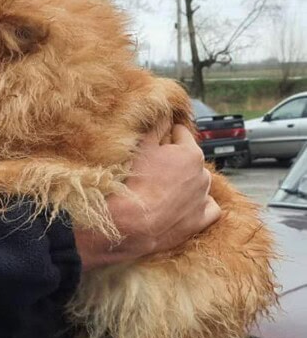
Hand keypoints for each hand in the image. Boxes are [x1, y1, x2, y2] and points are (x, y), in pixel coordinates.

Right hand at [75, 124, 221, 270]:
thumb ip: (155, 127)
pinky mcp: (200, 220)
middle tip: (152, 170)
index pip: (180, 133)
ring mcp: (203, 198)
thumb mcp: (141, 147)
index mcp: (190, 153)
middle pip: (189, 159)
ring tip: (161, 191)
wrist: (130, 223)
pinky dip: (198, 205)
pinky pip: (207, 208)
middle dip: (174, 162)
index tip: (154, 145)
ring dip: (184, 184)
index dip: (165, 137)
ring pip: (197, 183)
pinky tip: (182, 206)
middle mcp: (202, 174)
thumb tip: (163, 114)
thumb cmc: (134, 184)